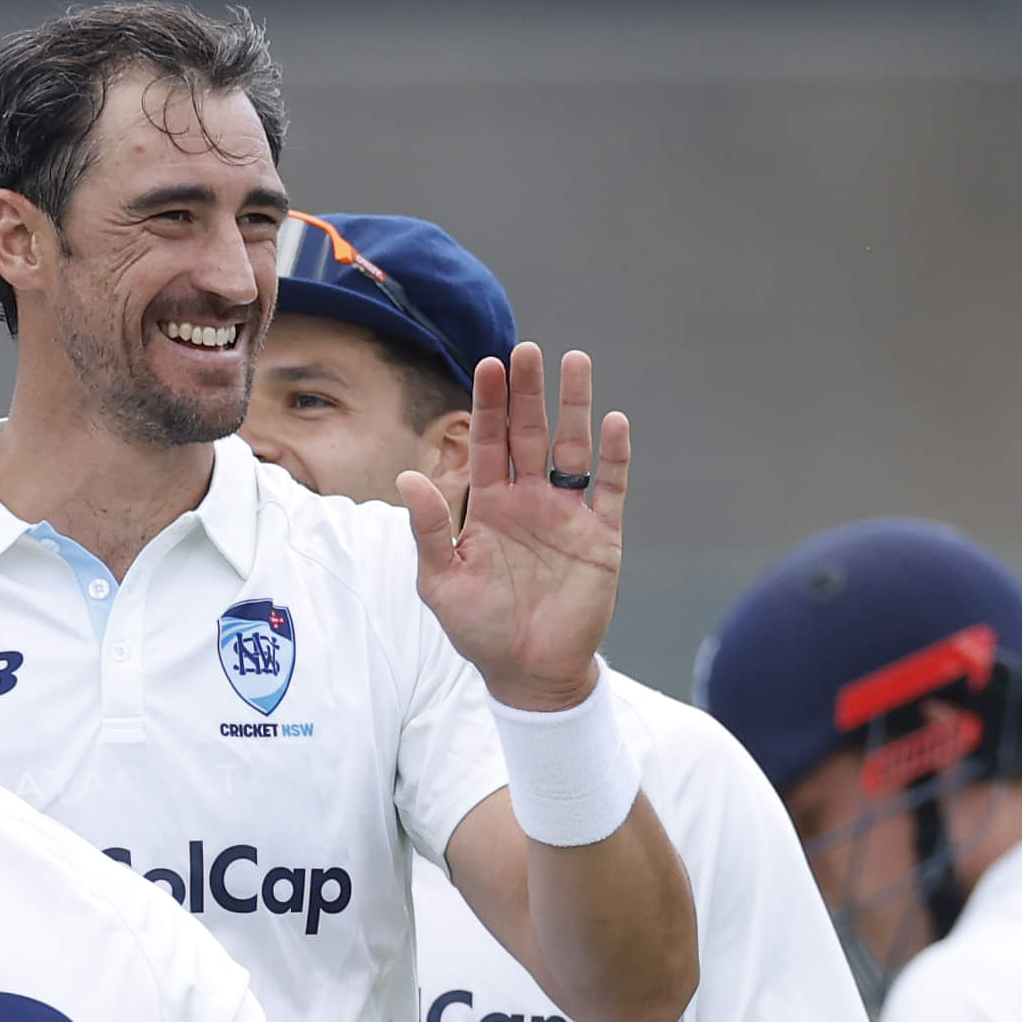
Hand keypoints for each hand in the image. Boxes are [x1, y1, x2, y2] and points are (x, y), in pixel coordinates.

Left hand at [398, 342, 630, 711]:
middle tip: (527, 349)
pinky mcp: (600, 536)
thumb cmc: (479, 628)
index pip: (488, 444)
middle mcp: (528, 500)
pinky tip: (612, 423)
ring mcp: (567, 515)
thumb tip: (407, 479)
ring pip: (571, 448)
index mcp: (489, 506)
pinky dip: (613, 456)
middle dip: (528, 392)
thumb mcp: (441, 581)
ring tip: (575, 361)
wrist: (528, 672)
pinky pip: (610, 488)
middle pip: (529, 434)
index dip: (489, 405)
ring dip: (574, 407)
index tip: (489, 364)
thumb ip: (429, 529)